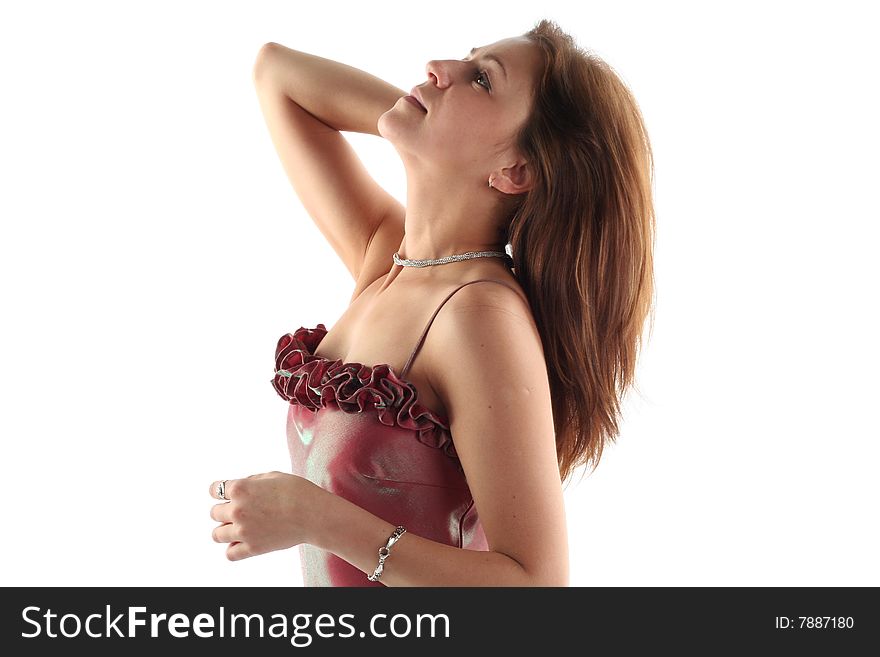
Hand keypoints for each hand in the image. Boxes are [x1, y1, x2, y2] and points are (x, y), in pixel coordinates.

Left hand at [208, 471, 327, 560]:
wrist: (313, 514)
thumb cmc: (297, 491)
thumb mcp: (272, 476)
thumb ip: (251, 481)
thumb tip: (240, 489)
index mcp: (240, 489)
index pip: (214, 489)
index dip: (220, 491)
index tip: (227, 494)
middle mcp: (237, 510)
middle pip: (214, 512)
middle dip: (224, 510)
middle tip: (240, 511)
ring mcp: (243, 531)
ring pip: (216, 534)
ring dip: (224, 530)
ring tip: (237, 528)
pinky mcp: (252, 548)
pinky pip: (230, 554)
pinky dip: (233, 548)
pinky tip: (242, 542)